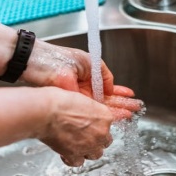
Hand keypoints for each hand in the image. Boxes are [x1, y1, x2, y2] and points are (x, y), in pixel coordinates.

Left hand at [22, 40, 143, 118]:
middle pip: (107, 99)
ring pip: (101, 106)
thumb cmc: (61, 58)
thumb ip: (103, 74)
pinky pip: (91, 110)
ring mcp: (79, 97)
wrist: (39, 63)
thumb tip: (110, 89)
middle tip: (136, 109)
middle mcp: (85, 89)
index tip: (131, 96)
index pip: (108, 86)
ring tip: (131, 114)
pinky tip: (116, 117)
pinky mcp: (73, 104)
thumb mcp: (89, 61)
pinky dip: (104, 113)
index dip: (120, 91)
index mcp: (89, 76)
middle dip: (122, 103)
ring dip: (117, 109)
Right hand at [38, 87, 113, 166]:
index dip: (98, 125)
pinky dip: (72, 159)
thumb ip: (89, 110)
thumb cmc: (59, 101)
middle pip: (105, 142)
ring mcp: (89, 146)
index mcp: (105, 116)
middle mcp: (100, 133)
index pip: (108, 125)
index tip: (91, 125)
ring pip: (95, 155)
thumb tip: (86, 114)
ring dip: (88, 151)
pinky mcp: (75, 155)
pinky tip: (66, 153)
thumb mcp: (81, 98)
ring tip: (77, 145)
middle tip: (85, 135)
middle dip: (96, 140)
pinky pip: (78, 162)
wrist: (45, 112)